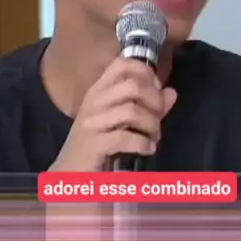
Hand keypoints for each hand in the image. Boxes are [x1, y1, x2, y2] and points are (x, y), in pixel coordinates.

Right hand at [48, 58, 176, 171]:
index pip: (122, 64)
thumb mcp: (123, 122)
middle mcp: (94, 102)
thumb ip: (148, 107)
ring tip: (153, 137)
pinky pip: (124, 137)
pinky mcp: (93, 145)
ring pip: (131, 110)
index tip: (155, 90)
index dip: (145, 73)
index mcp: (99, 91)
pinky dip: (142, 143)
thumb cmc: (97, 147)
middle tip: (158, 118)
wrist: (70, 177)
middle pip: (132, 85)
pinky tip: (147, 149)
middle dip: (154, 101)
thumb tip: (171, 92)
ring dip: (151, 125)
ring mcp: (92, 123)